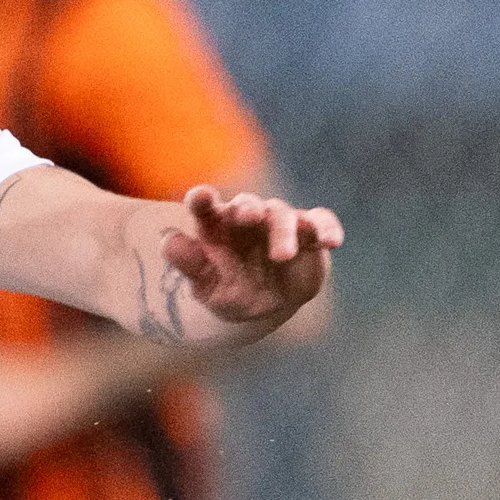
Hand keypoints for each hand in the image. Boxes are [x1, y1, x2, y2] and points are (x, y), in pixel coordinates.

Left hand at [159, 186, 340, 337]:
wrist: (268, 302)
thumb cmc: (231, 290)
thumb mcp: (207, 286)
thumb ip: (188, 264)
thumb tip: (167, 242)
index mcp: (216, 226)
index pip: (205, 206)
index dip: (202, 199)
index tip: (200, 197)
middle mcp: (248, 217)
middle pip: (247, 205)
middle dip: (248, 208)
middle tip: (250, 215)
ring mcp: (280, 222)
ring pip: (282, 215)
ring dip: (284, 231)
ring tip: (282, 256)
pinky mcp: (310, 230)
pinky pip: (320, 222)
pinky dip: (326, 228)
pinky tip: (332, 242)